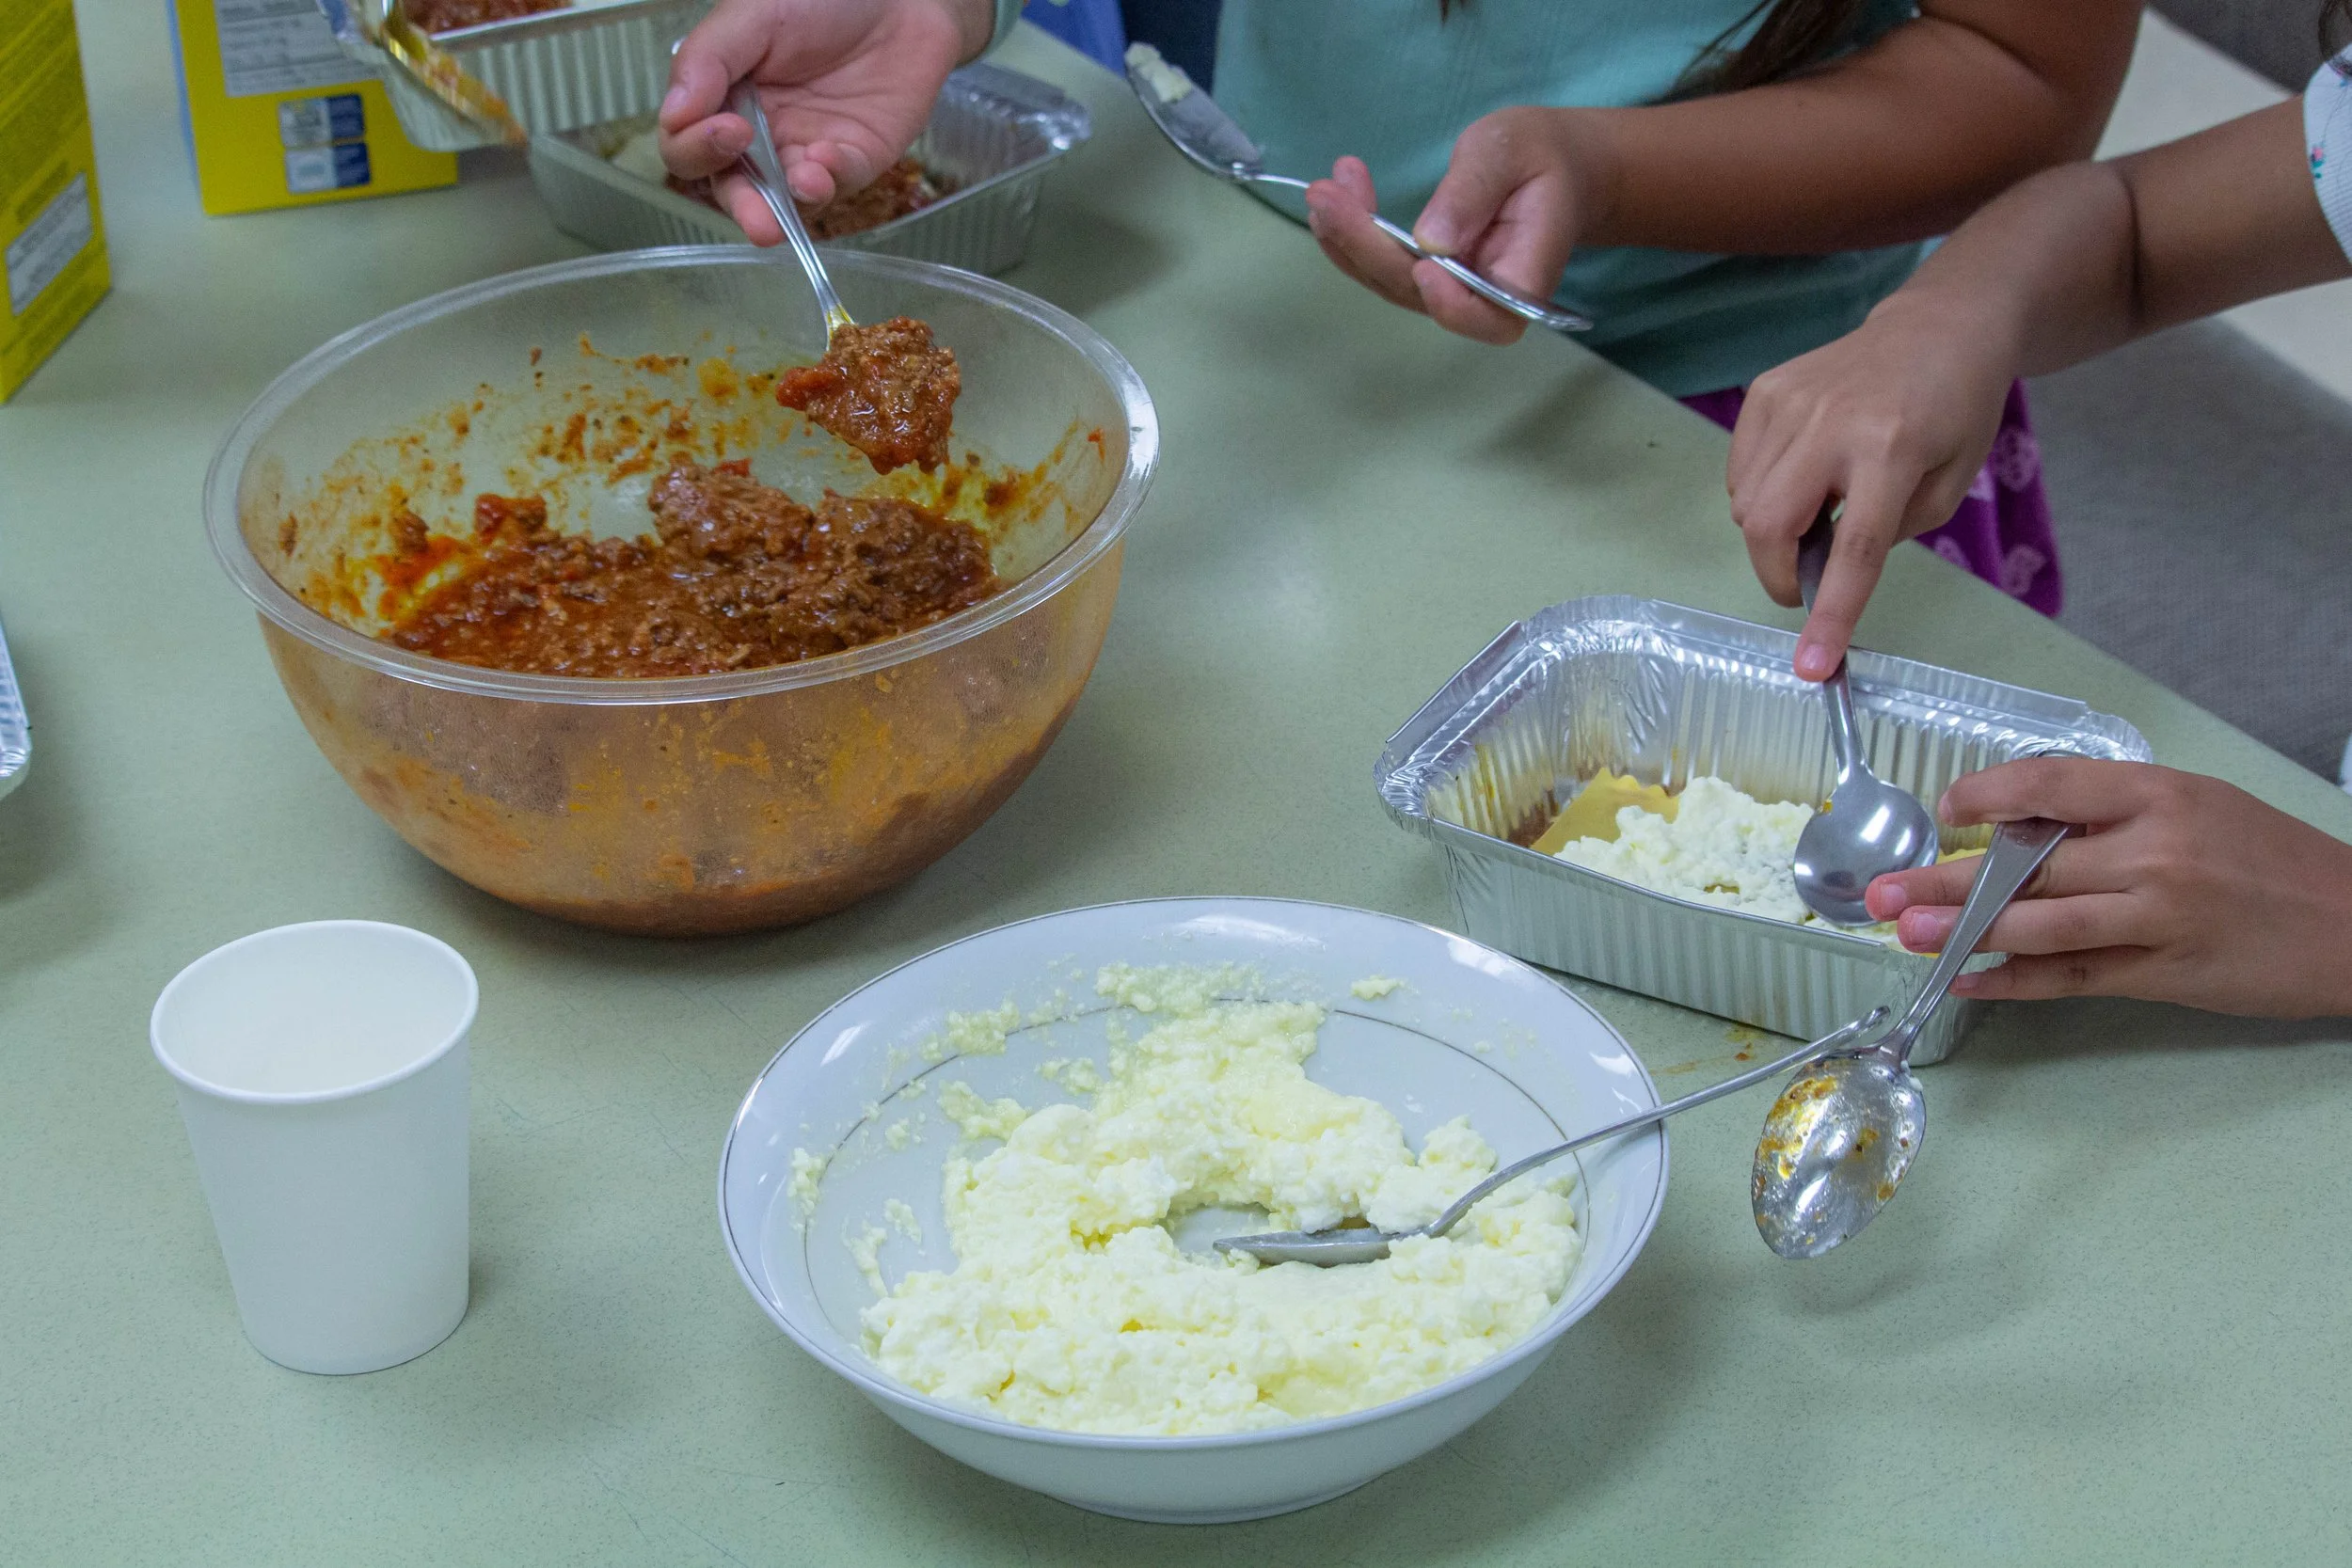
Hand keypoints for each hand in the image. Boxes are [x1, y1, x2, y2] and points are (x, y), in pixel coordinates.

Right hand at [658, 0, 982, 243]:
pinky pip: (840, 184)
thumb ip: (708, 60)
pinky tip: (829, 158)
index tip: (727, 130)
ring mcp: (807, 152)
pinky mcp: (854, 159)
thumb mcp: (752, 16)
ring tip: (802, 184)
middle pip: (734, 189)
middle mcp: (760, 135)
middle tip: (756, 216)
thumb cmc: (820, 0)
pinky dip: (833, 178)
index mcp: (723, 100)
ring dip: (791, 205)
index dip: (697, 149)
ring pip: (787, 202)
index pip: (688, 145)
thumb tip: (674, 114)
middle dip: (744, 207)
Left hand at [1301, 108, 1612, 345]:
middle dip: (1367, 248)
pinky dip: (1352, 239)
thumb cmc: (1540, 156)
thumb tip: (1432, 240)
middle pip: (1421, 294)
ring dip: (1349, 241)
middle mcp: (1486, 297)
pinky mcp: (1428, 278)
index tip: (1424, 266)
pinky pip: (1385, 270)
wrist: (1553, 168)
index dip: (1452, 304)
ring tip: (1323, 191)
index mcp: (1526, 272)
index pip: (1491, 314)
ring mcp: (1452, 292)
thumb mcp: (1512, 150)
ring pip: (1393, 285)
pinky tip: (1329, 203)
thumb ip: (1474, 191)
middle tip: (1327, 196)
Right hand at [1725, 291, 2017, 678]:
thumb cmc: (1955, 411)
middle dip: (1777, 574)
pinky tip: (1799, 476)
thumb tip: (1824, 566)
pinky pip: (1739, 471)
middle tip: (1806, 581)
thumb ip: (1888, 534)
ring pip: (1744, 505)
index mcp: (1892, 450)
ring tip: (1816, 508)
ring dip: (1772, 531)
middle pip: (1767, 527)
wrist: (1939, 326)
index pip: (1853, 550)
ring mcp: (1790, 402)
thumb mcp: (1949, 485)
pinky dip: (1760, 494)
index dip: (1831, 614)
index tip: (1812, 667)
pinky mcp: (1764, 391)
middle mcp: (1832, 423)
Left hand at [1863, 757, 2351, 1017]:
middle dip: (1945, 880)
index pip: (2049, 785)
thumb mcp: (2197, 803)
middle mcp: (2153, 852)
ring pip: (2042, 923)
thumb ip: (2113, 811)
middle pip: (2028, 865)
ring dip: (1963, 931)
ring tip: (1905, 934)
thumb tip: (2017, 827)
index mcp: (2159, 794)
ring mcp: (2158, 917)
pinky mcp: (2165, 974)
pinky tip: (1969, 979)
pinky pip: (2073, 978)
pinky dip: (2015, 980)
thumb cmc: (2270, 857)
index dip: (1985, 795)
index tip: (1944, 810)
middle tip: (1881, 893)